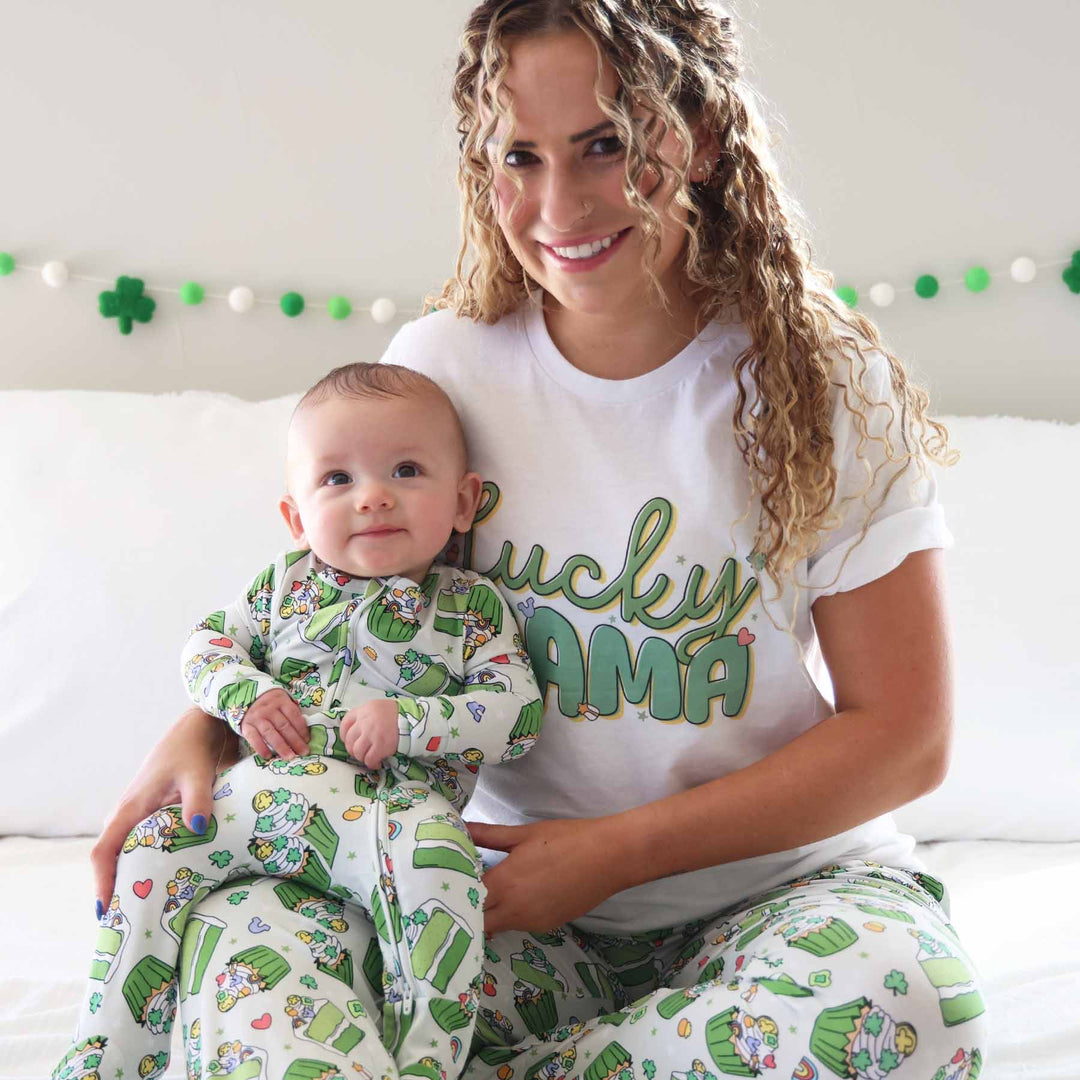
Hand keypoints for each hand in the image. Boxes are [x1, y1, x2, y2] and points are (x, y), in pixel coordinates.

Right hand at [91, 706, 237, 918]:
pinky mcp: (155, 815)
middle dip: (116, 890)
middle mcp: (128, 815)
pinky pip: (145, 846)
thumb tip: (198, 828)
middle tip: (127, 924)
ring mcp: (140, 816)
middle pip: (113, 860)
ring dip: (134, 879)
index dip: (102, 882)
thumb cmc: (191, 750)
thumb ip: (198, 800)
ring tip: (146, 912)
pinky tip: (168, 882)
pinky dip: (150, 865)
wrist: (197, 730)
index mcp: (130, 809)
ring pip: (129, 855)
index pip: (104, 852)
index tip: (106, 911)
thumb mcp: (197, 774)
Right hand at [239, 689, 308, 759]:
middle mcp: (269, 708)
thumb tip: (304, 733)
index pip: (293, 715)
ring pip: (270, 733)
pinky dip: (261, 747)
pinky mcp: (246, 726)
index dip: (301, 729)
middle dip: (295, 741)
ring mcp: (257, 717)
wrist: (249, 700)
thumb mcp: (283, 703)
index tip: (307, 741)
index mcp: (281, 701)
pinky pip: (254, 738)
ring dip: (281, 746)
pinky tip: (268, 756)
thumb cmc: (272, 706)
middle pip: (283, 726)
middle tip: (303, 752)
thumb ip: (293, 714)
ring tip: (289, 757)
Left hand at [340, 698, 399, 768]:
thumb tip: (355, 729)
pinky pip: (369, 759)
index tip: (348, 740)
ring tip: (368, 757)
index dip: (344, 735)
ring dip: (361, 757)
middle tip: (360, 752)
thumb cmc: (395, 713)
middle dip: (352, 749)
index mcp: (363, 710)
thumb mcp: (377, 707)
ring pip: (357, 752)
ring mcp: (372, 734)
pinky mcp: (380, 746)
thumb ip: (365, 715)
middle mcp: (365, 722)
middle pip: (349, 740)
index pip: (345, 723)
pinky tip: (376, 763)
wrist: (412, 719)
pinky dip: (371, 764)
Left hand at [467, 818, 627, 934]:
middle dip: (467, 909)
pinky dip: (512, 914)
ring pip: (498, 925)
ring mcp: (532, 923)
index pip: (465, 899)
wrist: (609, 857)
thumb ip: (488, 835)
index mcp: (504, 884)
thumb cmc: (566, 839)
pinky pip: (519, 924)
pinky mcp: (548, 926)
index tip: (444, 883)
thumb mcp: (523, 834)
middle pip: (478, 921)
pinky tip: (516, 896)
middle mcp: (514, 910)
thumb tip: (460, 828)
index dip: (454, 891)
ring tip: (485, 891)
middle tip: (460, 891)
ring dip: (490, 912)